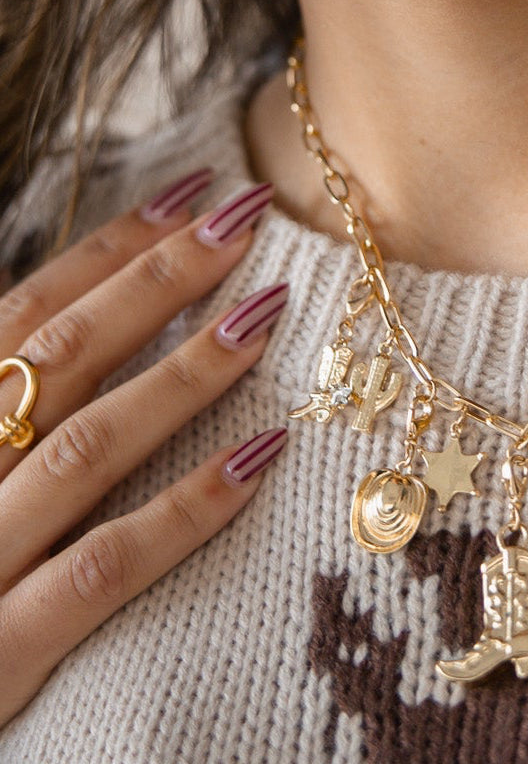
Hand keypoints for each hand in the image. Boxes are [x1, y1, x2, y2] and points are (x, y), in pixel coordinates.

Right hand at [0, 171, 288, 729]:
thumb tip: (86, 340)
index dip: (111, 246)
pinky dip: (181, 511)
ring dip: (179, 374)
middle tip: (248, 217)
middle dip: (157, 278)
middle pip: (60, 357)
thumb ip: (11, 413)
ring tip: (266, 315)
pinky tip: (258, 458)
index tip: (195, 191)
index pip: (22, 310)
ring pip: (87, 447)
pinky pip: (101, 572)